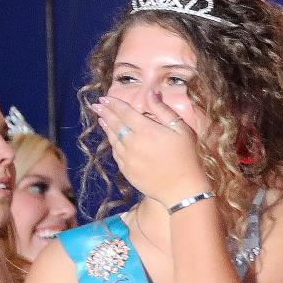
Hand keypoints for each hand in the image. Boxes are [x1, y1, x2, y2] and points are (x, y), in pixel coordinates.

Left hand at [89, 96, 209, 206]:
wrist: (181, 189)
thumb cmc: (186, 156)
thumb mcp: (180, 128)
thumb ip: (162, 110)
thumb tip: (150, 92)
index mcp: (146, 130)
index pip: (124, 113)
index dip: (113, 105)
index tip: (104, 99)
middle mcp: (132, 143)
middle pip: (114, 124)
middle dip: (105, 113)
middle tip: (96, 105)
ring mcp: (127, 158)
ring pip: (113, 139)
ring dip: (106, 127)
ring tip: (101, 119)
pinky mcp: (126, 171)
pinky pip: (116, 153)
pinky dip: (112, 143)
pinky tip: (111, 139)